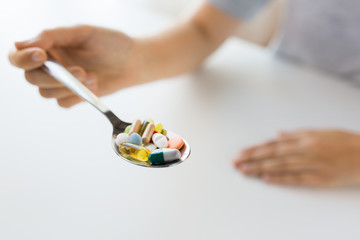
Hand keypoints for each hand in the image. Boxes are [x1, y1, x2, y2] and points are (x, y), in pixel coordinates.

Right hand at [9, 25, 143, 107]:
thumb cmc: (111, 43)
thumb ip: (54, 35)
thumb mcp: (84, 32)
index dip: (24, 58)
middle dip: (53, 78)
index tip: (41, 56)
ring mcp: (61, 83)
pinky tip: (94, 84)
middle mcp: (51, 65)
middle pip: (31, 78)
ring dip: (69, 87)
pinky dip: (77, 96)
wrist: (133, 62)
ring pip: (46, 93)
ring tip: (92, 76)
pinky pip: (63, 103)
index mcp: (48, 46)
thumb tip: (22, 43)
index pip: (19, 55)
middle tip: (79, 71)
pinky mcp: (73, 97)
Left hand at [233, 129, 359, 186]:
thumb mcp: (320, 132)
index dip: (256, 148)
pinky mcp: (321, 178)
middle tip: (235, 163)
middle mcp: (306, 149)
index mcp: (305, 138)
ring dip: (261, 168)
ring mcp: (313, 164)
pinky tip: (267, 179)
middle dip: (252, 158)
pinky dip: (281, 178)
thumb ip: (296, 134)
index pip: (274, 144)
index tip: (241, 153)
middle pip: (273, 154)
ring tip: (245, 171)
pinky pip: (298, 178)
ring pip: (281, 166)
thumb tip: (277, 134)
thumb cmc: (344, 142)